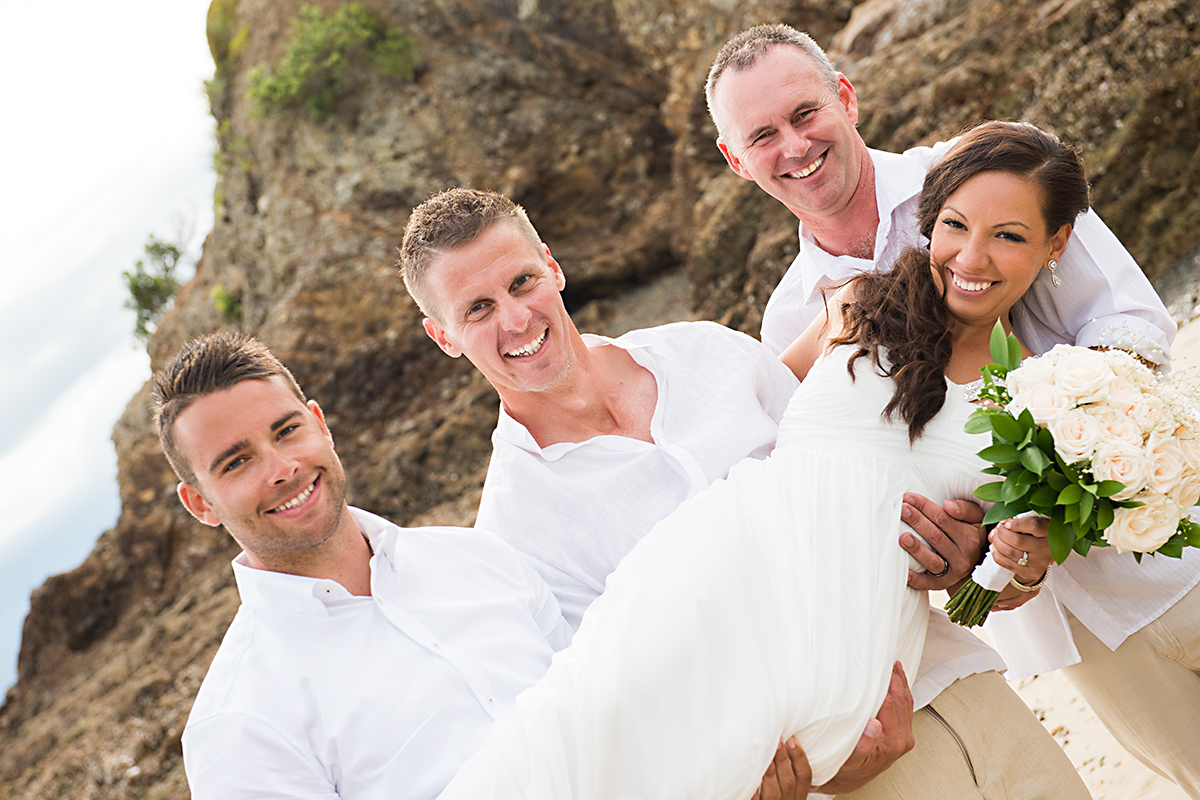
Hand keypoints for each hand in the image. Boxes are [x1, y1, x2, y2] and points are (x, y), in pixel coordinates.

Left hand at [753, 737, 811, 799]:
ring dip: (769, 772)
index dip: (800, 758)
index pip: (805, 777)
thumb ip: (786, 774)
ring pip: (774, 793)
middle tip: (776, 740)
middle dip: (783, 760)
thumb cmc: (774, 797)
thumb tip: (785, 743)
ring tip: (763, 753)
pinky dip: (753, 792)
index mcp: (798, 797)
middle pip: (789, 782)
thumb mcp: (787, 790)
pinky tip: (748, 778)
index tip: (791, 740)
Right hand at [815, 662, 914, 793]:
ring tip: (892, 664)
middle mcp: (903, 739)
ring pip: (907, 701)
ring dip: (900, 682)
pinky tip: (897, 678)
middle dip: (893, 678)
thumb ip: (863, 745)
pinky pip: (907, 707)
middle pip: (901, 699)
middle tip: (884, 658)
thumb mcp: (850, 760)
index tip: (877, 666)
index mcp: (893, 742)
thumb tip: (874, 725)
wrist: (851, 779)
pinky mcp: (904, 734)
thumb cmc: (847, 768)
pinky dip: (903, 690)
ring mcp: (906, 736)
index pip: (890, 703)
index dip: (884, 683)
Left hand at [900, 494, 986, 590]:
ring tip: (903, 537)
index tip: (908, 498)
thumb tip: (948, 505)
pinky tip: (904, 571)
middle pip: (935, 537)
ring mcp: (952, 572)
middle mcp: (963, 556)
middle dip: (917, 521)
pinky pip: (927, 583)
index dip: (925, 507)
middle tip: (901, 510)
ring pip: (933, 560)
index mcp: (970, 537)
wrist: (974, 565)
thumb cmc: (969, 534)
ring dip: (917, 549)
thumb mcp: (974, 519)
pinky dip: (915, 579)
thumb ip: (965, 509)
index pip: (944, 519)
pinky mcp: (941, 585)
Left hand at [989, 516, 1050, 610]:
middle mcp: (1047, 548)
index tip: (1006, 523)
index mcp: (1050, 531)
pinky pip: (1008, 564)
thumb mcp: (1034, 522)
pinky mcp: (1032, 572)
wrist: (1047, 552)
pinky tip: (995, 547)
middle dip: (1001, 533)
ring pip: (1010, 552)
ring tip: (994, 537)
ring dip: (997, 543)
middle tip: (997, 529)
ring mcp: (1040, 562)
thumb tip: (1001, 524)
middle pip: (1017, 541)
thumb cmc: (1038, 533)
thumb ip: (1020, 520)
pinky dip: (997, 554)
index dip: (1016, 524)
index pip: (1033, 526)